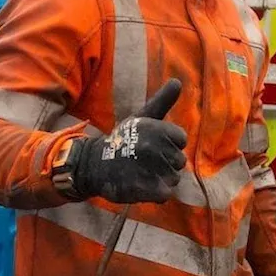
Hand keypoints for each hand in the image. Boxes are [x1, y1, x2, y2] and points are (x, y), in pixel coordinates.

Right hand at [72, 79, 187, 204]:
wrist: (94, 165)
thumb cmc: (123, 139)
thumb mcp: (142, 117)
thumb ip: (162, 101)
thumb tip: (177, 80)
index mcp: (157, 128)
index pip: (181, 140)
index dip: (169, 145)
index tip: (152, 144)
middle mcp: (154, 147)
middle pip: (179, 162)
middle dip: (165, 163)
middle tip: (144, 160)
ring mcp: (148, 169)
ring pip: (174, 179)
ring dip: (161, 179)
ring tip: (142, 173)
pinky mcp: (143, 189)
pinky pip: (166, 194)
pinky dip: (157, 193)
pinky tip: (143, 186)